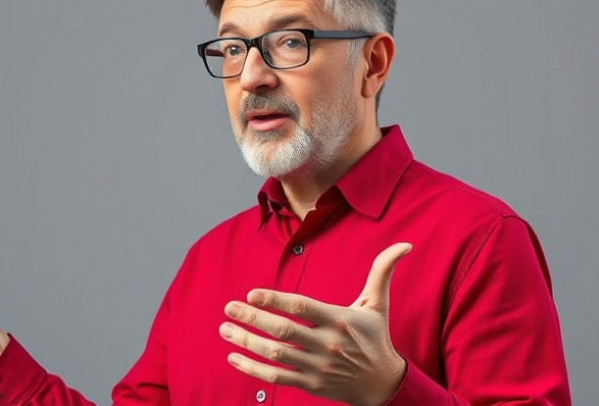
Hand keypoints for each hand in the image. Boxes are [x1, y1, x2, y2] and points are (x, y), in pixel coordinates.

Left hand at [219, 243, 411, 405]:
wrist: (384, 384)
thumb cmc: (376, 338)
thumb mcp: (378, 304)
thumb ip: (382, 272)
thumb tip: (405, 244)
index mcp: (339, 320)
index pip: (302, 308)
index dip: (275, 300)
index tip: (251, 294)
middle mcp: (327, 345)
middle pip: (283, 331)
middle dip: (252, 320)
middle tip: (228, 308)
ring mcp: (317, 367)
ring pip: (275, 355)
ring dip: (246, 342)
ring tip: (224, 329)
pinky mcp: (310, 384)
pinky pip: (276, 378)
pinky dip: (252, 369)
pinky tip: (234, 357)